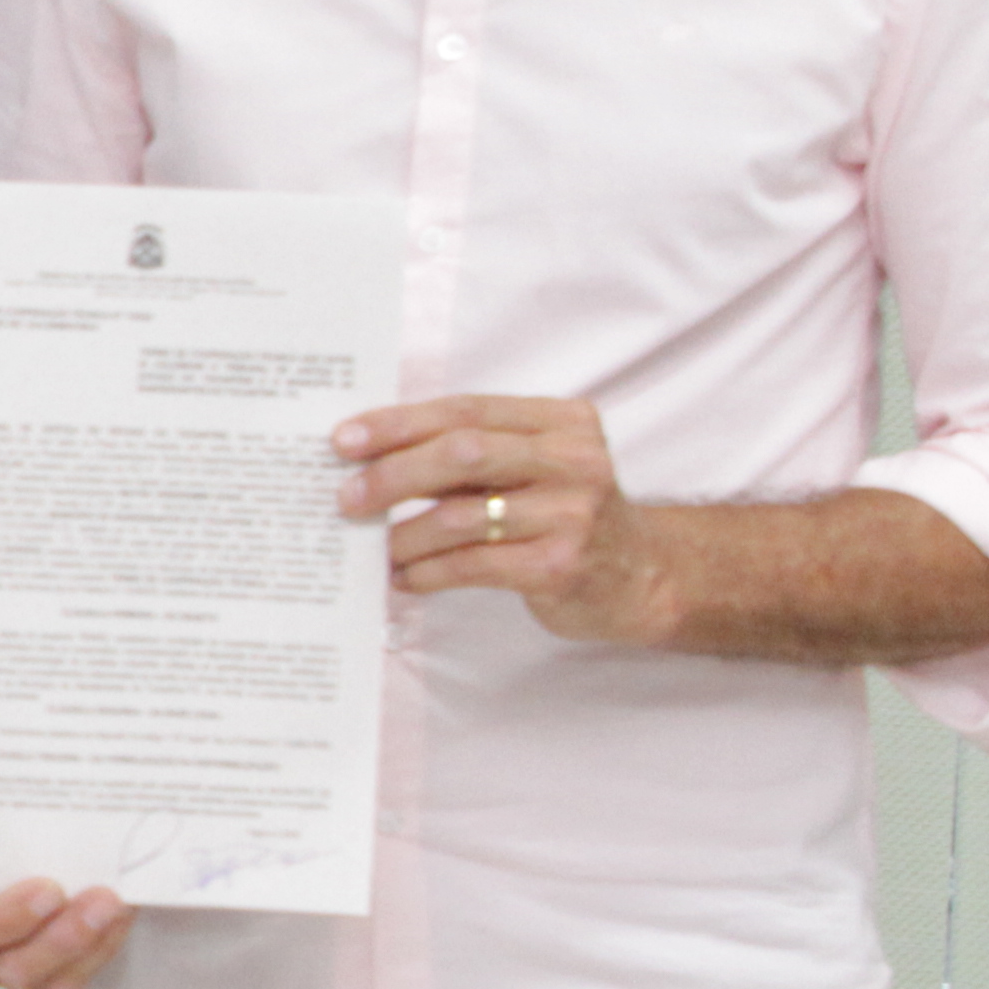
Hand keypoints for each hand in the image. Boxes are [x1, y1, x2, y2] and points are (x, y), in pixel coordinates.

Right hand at [0, 877, 134, 988]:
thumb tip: (39, 800)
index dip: (7, 918)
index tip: (50, 888)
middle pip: (9, 966)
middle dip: (62, 936)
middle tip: (102, 899)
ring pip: (47, 979)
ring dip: (91, 942)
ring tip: (118, 904)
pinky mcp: (36, 979)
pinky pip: (72, 977)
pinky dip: (102, 945)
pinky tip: (120, 914)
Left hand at [336, 394, 666, 644]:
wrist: (643, 578)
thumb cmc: (565, 516)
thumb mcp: (537, 467)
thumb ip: (475, 454)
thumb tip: (372, 456)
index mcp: (562, 421)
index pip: (467, 410)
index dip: (400, 423)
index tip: (345, 439)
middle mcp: (573, 460)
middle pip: (463, 453)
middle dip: (393, 473)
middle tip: (347, 497)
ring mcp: (571, 513)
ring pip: (461, 516)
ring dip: (404, 535)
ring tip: (375, 548)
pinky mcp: (561, 565)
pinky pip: (473, 565)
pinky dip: (428, 572)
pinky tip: (406, 578)